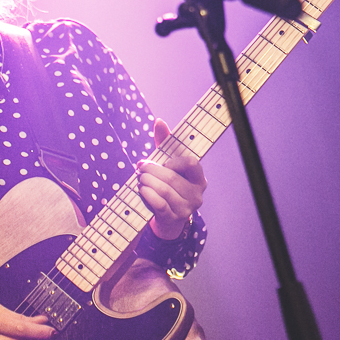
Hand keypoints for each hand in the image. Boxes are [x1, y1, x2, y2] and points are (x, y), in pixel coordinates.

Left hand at [137, 118, 205, 240]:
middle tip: (141, 168)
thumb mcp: (168, 164)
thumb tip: (158, 121)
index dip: (175, 161)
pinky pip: (159, 204)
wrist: (167, 218)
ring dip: (147, 182)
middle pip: (172, 178)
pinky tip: (141, 189)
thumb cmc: (168, 185)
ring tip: (140, 178)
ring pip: (164, 191)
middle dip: (152, 171)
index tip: (164, 163)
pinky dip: (147, 194)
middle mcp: (197, 195)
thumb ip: (164, 142)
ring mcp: (186, 209)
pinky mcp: (173, 218)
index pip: (191, 164)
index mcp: (199, 179)